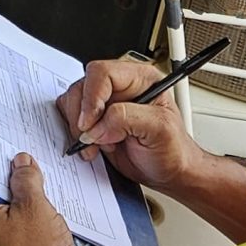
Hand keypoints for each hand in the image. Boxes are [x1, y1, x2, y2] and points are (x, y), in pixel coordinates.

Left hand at [0, 152, 81, 245]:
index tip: (10, 152)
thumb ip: (27, 181)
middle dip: (15, 181)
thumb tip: (22, 164)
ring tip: (45, 198)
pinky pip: (19, 228)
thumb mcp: (36, 210)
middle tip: (34, 172)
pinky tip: (48, 220)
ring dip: (27, 202)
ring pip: (9, 210)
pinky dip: (32, 220)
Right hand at [57, 58, 198, 190]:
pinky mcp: (94, 120)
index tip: (90, 123)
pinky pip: (71, 118)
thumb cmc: (174, 150)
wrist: (169, 172)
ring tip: (97, 145)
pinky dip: (76, 135)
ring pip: (72, 102)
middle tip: (92, 138)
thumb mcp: (161, 130)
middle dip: (82, 116)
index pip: (102, 73)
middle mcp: (119, 87)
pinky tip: (93, 147)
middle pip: (82, 87)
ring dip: (78, 128)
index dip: (92, 97)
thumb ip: (128, 118)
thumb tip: (98, 124)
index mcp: (139, 78)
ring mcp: (105, 103)